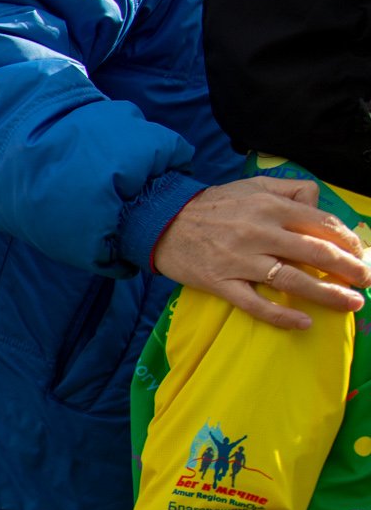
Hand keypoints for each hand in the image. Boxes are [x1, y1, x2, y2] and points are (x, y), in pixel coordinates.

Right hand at [152, 178, 369, 329]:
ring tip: (351, 303)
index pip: (321, 224)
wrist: (159, 222)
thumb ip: (288, 190)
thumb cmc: (210, 206)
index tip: (360, 255)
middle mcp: (258, 232)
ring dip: (328, 294)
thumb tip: (318, 202)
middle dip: (349, 269)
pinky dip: (282, 316)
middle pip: (316, 252)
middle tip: (366, 281)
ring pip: (293, 280)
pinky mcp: (220, 283)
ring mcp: (239, 260)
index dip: (348, 241)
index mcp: (269, 206)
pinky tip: (304, 323)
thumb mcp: (251, 185)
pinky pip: (256, 304)